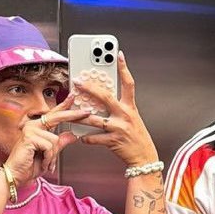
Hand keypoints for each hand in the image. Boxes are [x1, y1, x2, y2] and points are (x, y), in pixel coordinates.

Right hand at [5, 98, 87, 184]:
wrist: (17, 176)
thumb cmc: (30, 166)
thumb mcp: (50, 154)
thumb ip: (60, 143)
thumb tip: (73, 135)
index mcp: (38, 127)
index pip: (53, 114)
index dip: (64, 106)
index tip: (73, 97)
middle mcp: (33, 125)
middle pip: (57, 117)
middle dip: (72, 115)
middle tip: (87, 112)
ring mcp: (30, 130)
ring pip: (55, 140)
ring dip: (53, 155)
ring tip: (45, 162)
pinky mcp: (30, 137)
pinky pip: (49, 146)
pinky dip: (48, 158)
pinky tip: (42, 163)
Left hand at [75, 52, 158, 168]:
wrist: (144, 158)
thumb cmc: (137, 138)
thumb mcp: (132, 119)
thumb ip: (120, 107)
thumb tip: (103, 98)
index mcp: (130, 108)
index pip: (128, 83)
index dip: (123, 68)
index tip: (118, 55)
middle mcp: (125, 115)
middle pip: (105, 97)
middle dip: (89, 88)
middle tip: (77, 81)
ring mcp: (119, 128)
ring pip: (94, 119)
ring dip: (80, 116)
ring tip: (70, 113)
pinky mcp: (113, 141)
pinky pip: (94, 138)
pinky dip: (86, 138)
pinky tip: (81, 137)